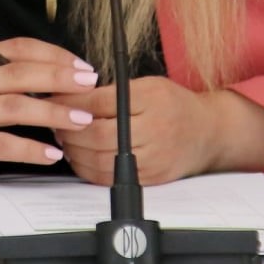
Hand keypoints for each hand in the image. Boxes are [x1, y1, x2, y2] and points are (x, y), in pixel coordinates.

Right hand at [0, 37, 99, 189]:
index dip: (52, 54)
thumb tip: (49, 81)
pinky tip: (50, 153)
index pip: (17, 48)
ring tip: (80, 120)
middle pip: (21, 73)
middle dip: (61, 77)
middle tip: (90, 84)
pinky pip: (2, 143)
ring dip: (53, 112)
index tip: (80, 65)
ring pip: (16, 106)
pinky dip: (30, 148)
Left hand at [52, 77, 263, 185]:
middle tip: (55, 121)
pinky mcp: (150, 178)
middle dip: (69, 129)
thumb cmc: (174, 105)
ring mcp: (153, 157)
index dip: (72, 101)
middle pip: (98, 135)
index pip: (101, 101)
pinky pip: (110, 178)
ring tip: (65, 139)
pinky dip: (88, 169)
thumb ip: (113, 91)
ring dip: (75, 151)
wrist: (208, 133)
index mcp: (152, 99)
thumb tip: (71, 95)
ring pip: (100, 160)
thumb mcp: (148, 85)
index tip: (55, 97)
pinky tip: (80, 157)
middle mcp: (154, 129)